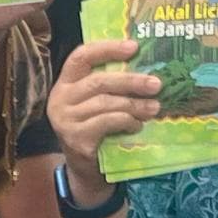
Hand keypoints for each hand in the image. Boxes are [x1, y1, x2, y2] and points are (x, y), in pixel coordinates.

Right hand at [42, 35, 160, 183]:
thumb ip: (110, 87)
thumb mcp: (97, 104)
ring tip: (153, 108)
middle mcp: (60, 99)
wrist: (84, 170)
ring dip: (134, 105)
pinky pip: (107, 122)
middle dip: (131, 81)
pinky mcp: (76, 138)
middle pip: (98, 81)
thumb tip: (146, 69)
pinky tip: (137, 125)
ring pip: (105, 103)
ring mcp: (66, 119)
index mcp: (65, 83)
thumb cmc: (95, 130)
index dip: (107, 49)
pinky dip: (126, 121)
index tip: (134, 47)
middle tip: (156, 84)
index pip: (82, 56)